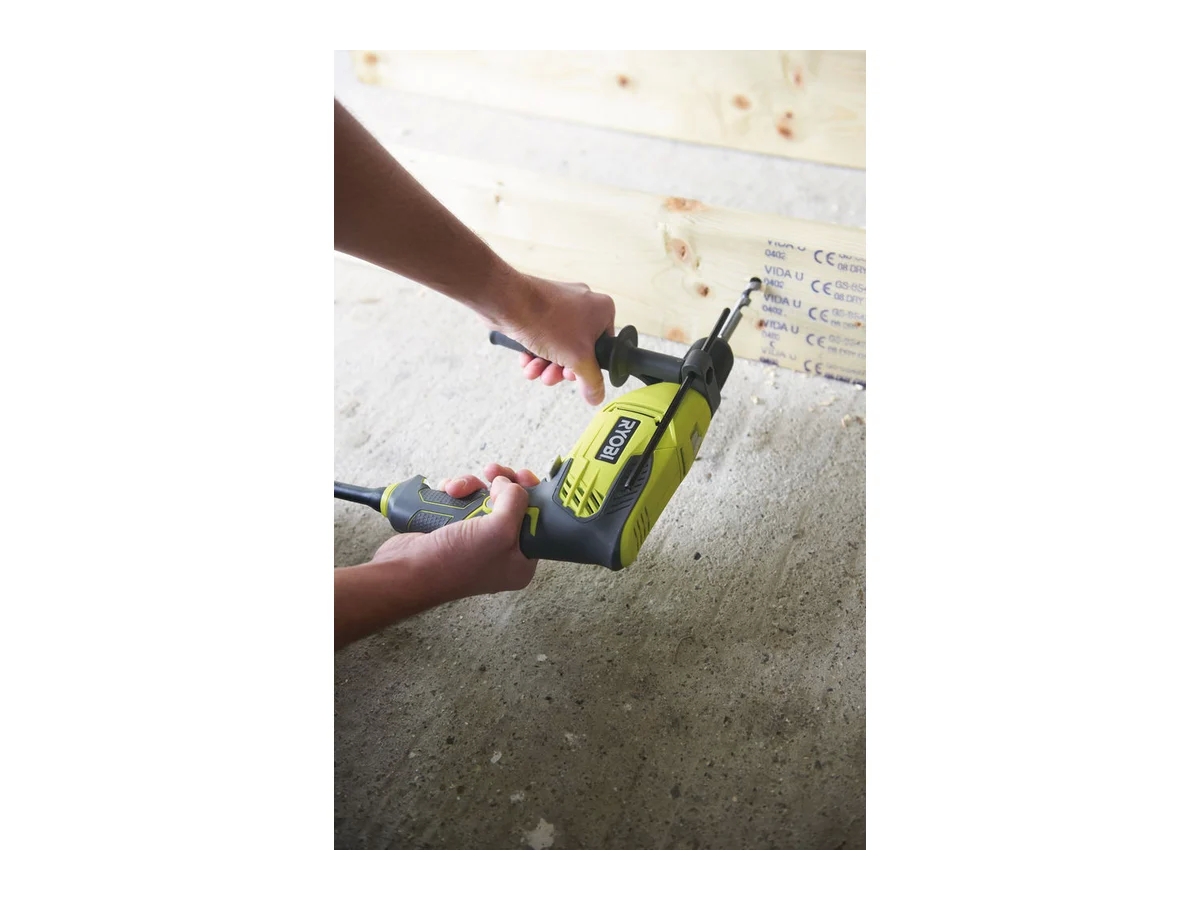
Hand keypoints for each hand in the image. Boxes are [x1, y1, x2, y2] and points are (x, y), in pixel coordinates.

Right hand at [372, 464, 539, 595]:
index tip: (520, 477)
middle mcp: (501, 550)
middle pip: (512, 504)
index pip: (537, 519)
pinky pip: (464, 500)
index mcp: (520, 560)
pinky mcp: (456, 529)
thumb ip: (516, 503)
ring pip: (485, 497)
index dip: (530, 495)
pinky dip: (456, 491)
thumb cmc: (454, 562)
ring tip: (456, 488)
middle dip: (499, 484)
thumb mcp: (498, 532)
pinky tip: (446, 491)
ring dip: (472, 485)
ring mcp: (477, 539)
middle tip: (491, 473)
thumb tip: (510, 484)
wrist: (407, 569)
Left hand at [492, 274, 615, 406]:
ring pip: (558, 345)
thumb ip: (591, 381)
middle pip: (578, 349)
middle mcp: (583, 304)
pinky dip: (535, 351)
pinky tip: (526, 361)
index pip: (604, 347)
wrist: (509, 302)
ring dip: (546, 364)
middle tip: (550, 377)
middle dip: (561, 368)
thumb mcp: (578, 359)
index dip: (589, 367)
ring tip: (535, 371)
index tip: (575, 376)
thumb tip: (596, 396)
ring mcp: (560, 305)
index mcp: (602, 310)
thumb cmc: (547, 320)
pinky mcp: (539, 309)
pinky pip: (543, 336)